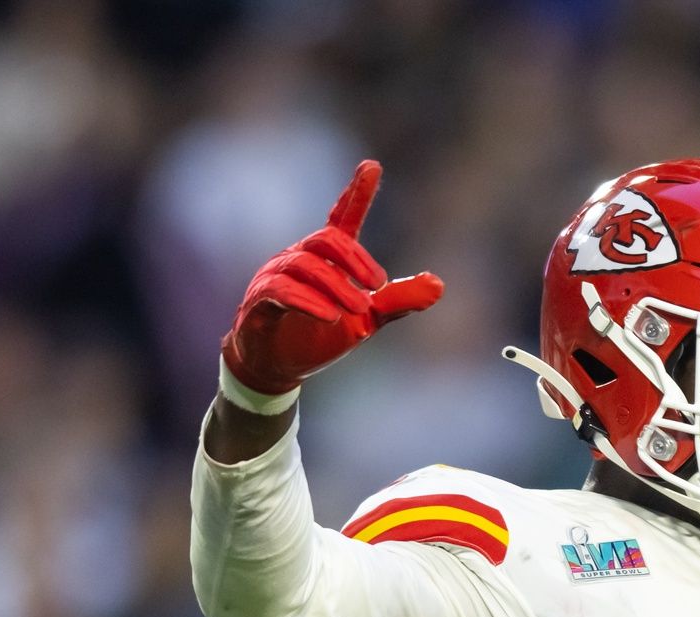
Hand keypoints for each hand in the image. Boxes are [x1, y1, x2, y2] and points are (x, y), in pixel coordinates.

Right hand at [220, 160, 443, 397]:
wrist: (279, 367)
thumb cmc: (320, 336)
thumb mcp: (367, 321)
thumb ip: (398, 301)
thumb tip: (439, 285)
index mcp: (327, 259)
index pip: (342, 219)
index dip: (357, 194)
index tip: (372, 166)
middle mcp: (299, 258)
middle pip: (327, 239)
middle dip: (356, 259)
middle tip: (378, 285)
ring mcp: (275, 276)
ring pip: (305, 265)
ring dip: (336, 286)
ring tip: (360, 308)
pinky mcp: (260, 301)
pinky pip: (281, 291)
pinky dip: (307, 301)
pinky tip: (330, 316)